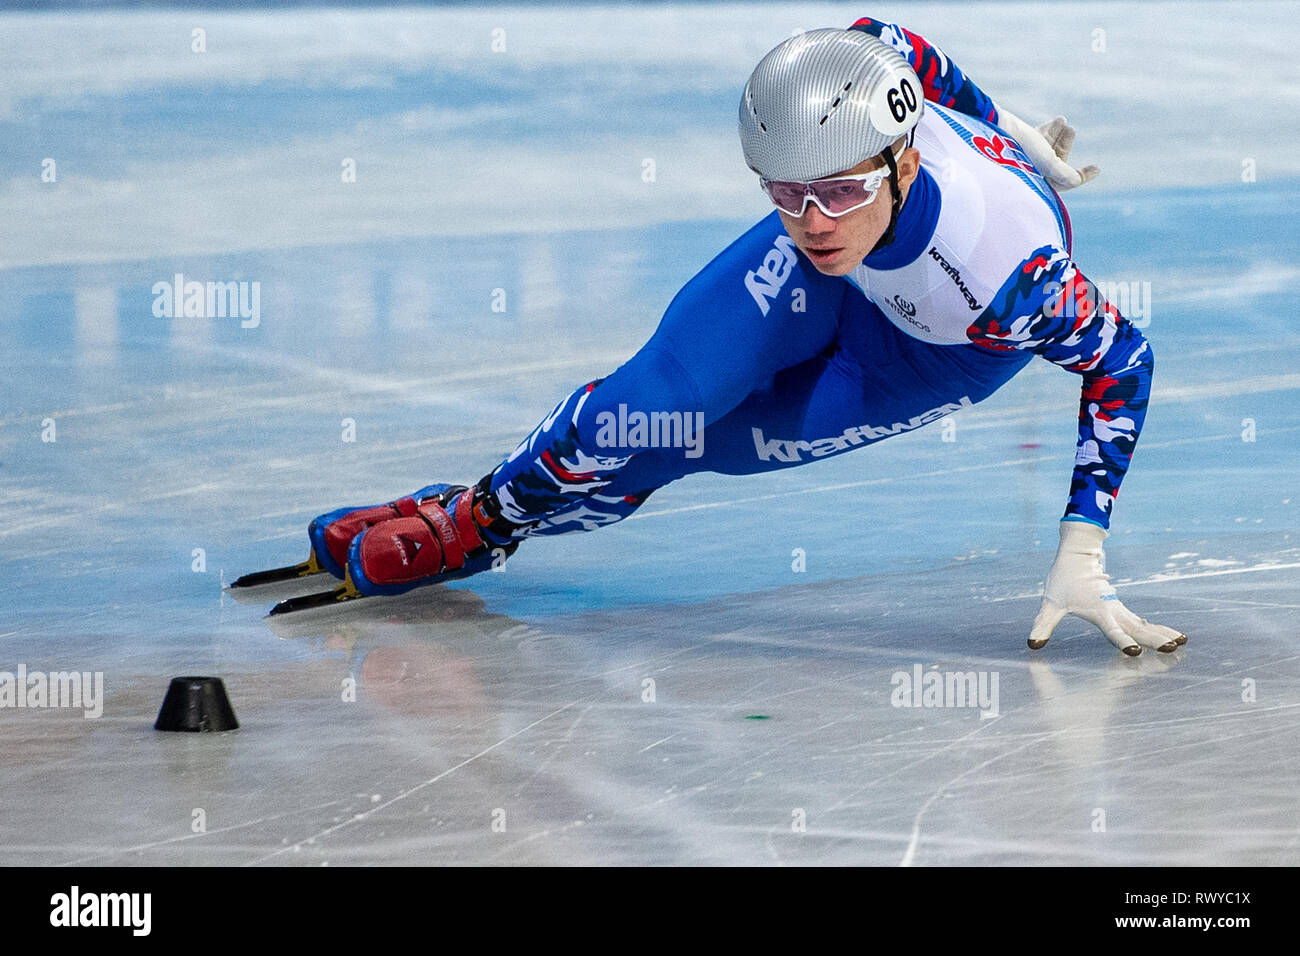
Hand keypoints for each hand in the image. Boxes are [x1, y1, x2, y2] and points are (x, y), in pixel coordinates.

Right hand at [995, 106, 1099, 190]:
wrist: (996, 130)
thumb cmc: (1022, 150)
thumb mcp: (1048, 163)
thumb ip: (1063, 174)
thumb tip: (1076, 181)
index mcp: (1037, 181)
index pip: (1064, 182)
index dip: (1081, 177)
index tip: (1097, 168)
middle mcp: (1033, 170)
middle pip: (1059, 161)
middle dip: (1066, 146)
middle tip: (1072, 131)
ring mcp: (1027, 155)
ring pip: (1052, 147)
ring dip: (1061, 136)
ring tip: (1065, 124)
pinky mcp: (1024, 142)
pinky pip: (1043, 137)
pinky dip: (1052, 129)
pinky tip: (1059, 120)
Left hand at [1029, 520, 1187, 655]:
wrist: (1078, 556)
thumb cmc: (1063, 580)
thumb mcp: (1050, 604)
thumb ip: (1043, 624)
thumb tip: (1031, 644)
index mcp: (1099, 611)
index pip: (1113, 630)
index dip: (1122, 641)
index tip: (1134, 652)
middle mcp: (1114, 611)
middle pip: (1138, 628)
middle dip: (1155, 639)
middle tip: (1172, 648)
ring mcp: (1120, 609)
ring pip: (1145, 624)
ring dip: (1163, 633)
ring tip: (1182, 642)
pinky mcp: (1122, 608)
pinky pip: (1143, 622)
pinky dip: (1157, 629)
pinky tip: (1172, 637)